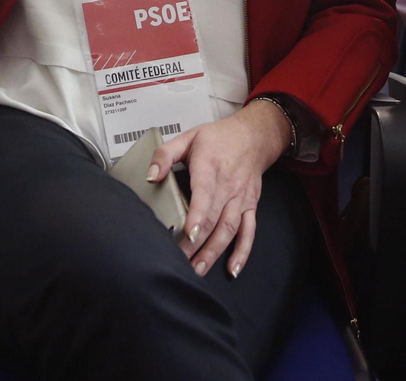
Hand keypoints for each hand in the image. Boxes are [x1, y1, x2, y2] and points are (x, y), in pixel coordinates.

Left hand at [146, 100, 290, 278]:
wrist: (254, 136)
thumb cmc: (219, 138)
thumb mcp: (187, 137)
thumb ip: (164, 155)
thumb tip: (151, 176)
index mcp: (210, 167)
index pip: (204, 194)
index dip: (197, 215)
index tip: (188, 233)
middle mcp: (228, 185)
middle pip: (213, 219)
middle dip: (197, 244)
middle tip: (180, 263)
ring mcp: (240, 199)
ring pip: (229, 230)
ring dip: (214, 252)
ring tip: (198, 270)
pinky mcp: (250, 206)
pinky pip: (249, 232)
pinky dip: (242, 252)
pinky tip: (232, 269)